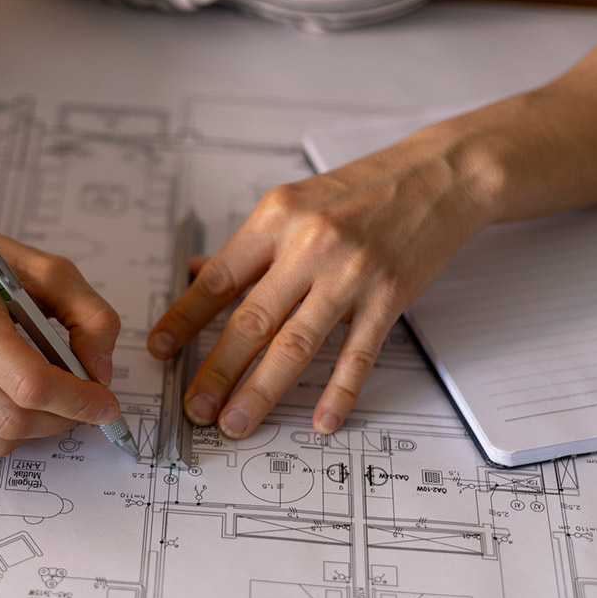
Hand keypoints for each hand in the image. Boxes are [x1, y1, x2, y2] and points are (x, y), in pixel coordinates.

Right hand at [0, 227, 121, 455]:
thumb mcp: (52, 271)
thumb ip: (91, 316)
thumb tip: (101, 373)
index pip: (29, 383)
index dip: (76, 399)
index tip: (105, 402)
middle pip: (14, 418)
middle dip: (63, 417)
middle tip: (87, 401)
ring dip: (41, 426)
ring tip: (55, 396)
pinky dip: (13, 426)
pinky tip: (18, 393)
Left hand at [148, 131, 496, 438]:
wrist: (437, 175)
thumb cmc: (364, 188)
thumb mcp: (293, 201)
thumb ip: (248, 245)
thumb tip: (196, 273)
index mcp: (276, 218)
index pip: (217, 279)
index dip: (184, 318)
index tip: (160, 349)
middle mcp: (309, 245)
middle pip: (251, 319)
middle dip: (217, 370)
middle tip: (195, 406)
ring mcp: (350, 274)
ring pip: (296, 344)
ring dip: (261, 390)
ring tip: (237, 422)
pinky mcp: (389, 297)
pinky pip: (357, 354)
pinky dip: (338, 392)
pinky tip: (321, 421)